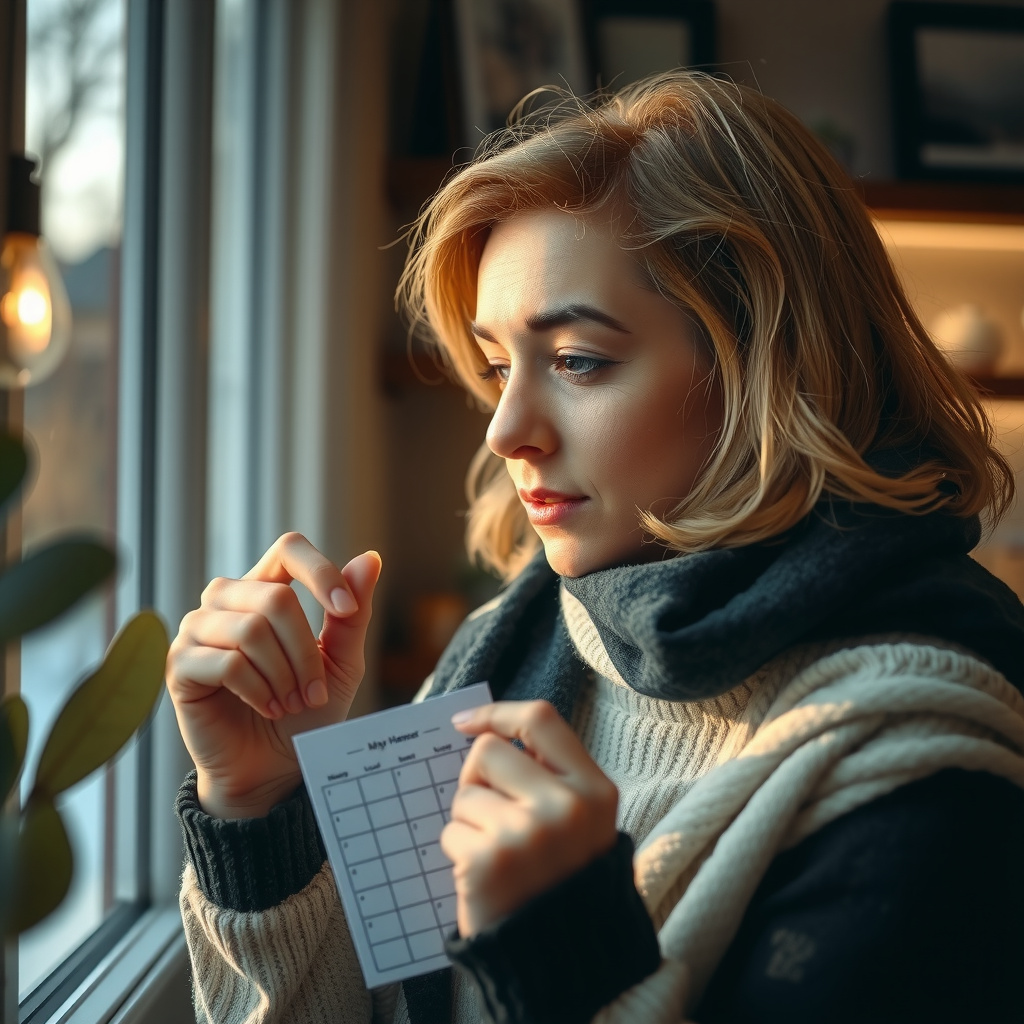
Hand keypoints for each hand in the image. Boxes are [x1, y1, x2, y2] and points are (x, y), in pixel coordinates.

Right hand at [165, 532, 381, 818]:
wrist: (275, 766)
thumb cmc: (307, 709)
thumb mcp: (342, 661)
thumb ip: (352, 613)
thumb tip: (370, 558)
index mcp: (266, 587)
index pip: (289, 548)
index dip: (320, 573)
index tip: (347, 609)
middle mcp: (226, 599)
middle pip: (275, 598)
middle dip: (305, 652)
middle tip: (313, 692)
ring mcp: (198, 630)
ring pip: (252, 630)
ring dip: (284, 675)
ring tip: (290, 702)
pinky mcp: (179, 665)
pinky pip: (227, 663)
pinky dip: (259, 690)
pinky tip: (266, 708)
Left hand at [440, 700, 617, 936]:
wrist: (562, 960)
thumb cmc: (564, 881)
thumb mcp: (583, 823)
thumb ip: (550, 776)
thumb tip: (485, 734)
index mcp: (595, 790)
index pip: (541, 719)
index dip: (498, 713)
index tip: (466, 722)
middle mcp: (567, 806)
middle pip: (489, 752)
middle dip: (476, 778)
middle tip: (490, 815)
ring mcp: (529, 832)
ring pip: (465, 794)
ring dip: (468, 823)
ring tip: (498, 856)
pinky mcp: (492, 860)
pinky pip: (451, 832)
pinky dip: (458, 853)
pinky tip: (485, 878)